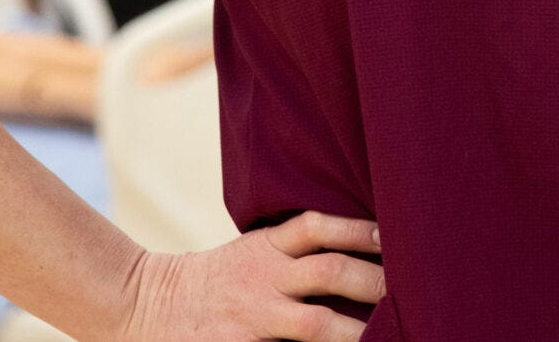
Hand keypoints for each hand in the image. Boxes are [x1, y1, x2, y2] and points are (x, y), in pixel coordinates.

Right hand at [113, 211, 382, 341]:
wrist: (145, 304)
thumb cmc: (216, 280)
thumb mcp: (251, 251)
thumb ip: (294, 250)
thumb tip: (364, 245)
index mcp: (266, 248)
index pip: (318, 227)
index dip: (358, 229)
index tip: (395, 235)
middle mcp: (263, 278)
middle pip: (329, 272)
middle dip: (373, 281)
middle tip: (413, 289)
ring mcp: (253, 317)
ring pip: (316, 324)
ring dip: (356, 330)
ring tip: (394, 330)